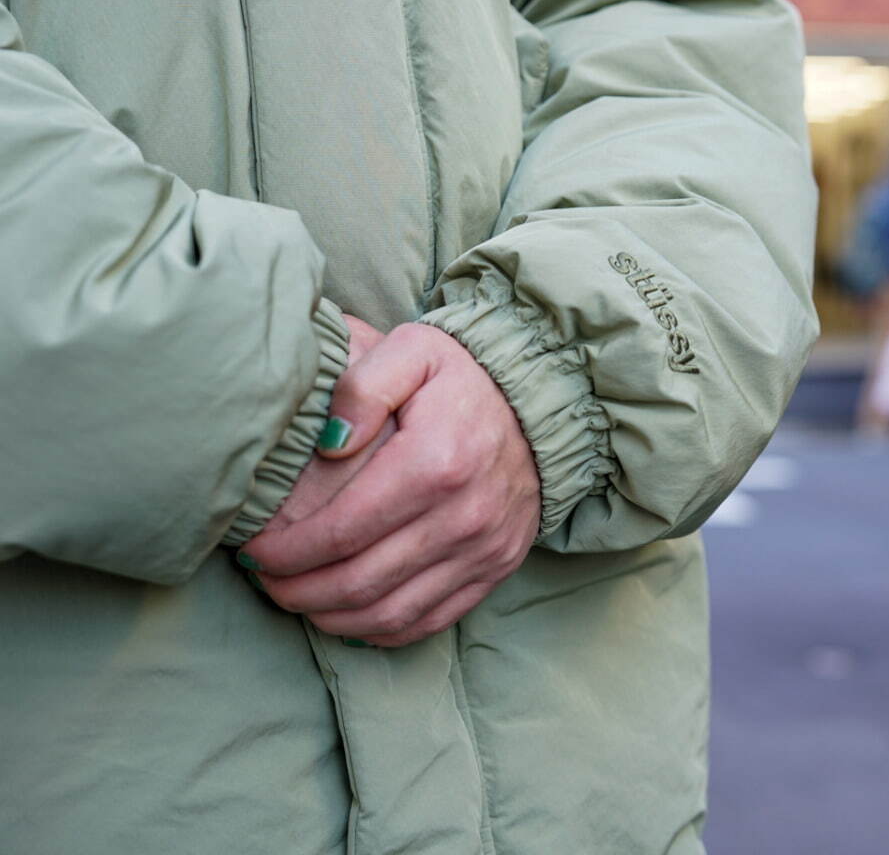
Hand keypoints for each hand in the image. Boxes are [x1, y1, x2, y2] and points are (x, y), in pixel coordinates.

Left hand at [243, 323, 540, 646]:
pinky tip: (348, 614)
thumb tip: (328, 443)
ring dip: (331, 617)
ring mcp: (484, 550)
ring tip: (297, 599)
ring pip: (390, 614)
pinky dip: (380, 630)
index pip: (340, 531)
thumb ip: (363, 386)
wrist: (544, 404)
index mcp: (435, 463)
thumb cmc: (464, 378)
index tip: (252, 548)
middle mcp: (463, 517)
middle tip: (263, 579)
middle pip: (358, 582)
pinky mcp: (496, 569)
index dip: (285, 551)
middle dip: (296, 590)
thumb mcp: (413, 351)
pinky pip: (430, 622)